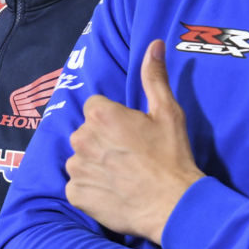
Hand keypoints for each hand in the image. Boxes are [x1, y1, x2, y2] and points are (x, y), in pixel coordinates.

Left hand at [65, 40, 205, 244]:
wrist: (173, 205)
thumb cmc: (172, 156)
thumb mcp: (168, 112)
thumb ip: (154, 76)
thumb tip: (154, 44)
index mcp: (101, 116)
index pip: (96, 108)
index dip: (114, 120)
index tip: (132, 133)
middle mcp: (82, 139)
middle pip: (86, 132)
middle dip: (102, 140)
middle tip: (130, 155)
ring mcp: (76, 169)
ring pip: (80, 158)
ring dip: (94, 164)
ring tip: (122, 175)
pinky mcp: (75, 194)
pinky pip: (77, 185)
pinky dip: (91, 188)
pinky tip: (113, 192)